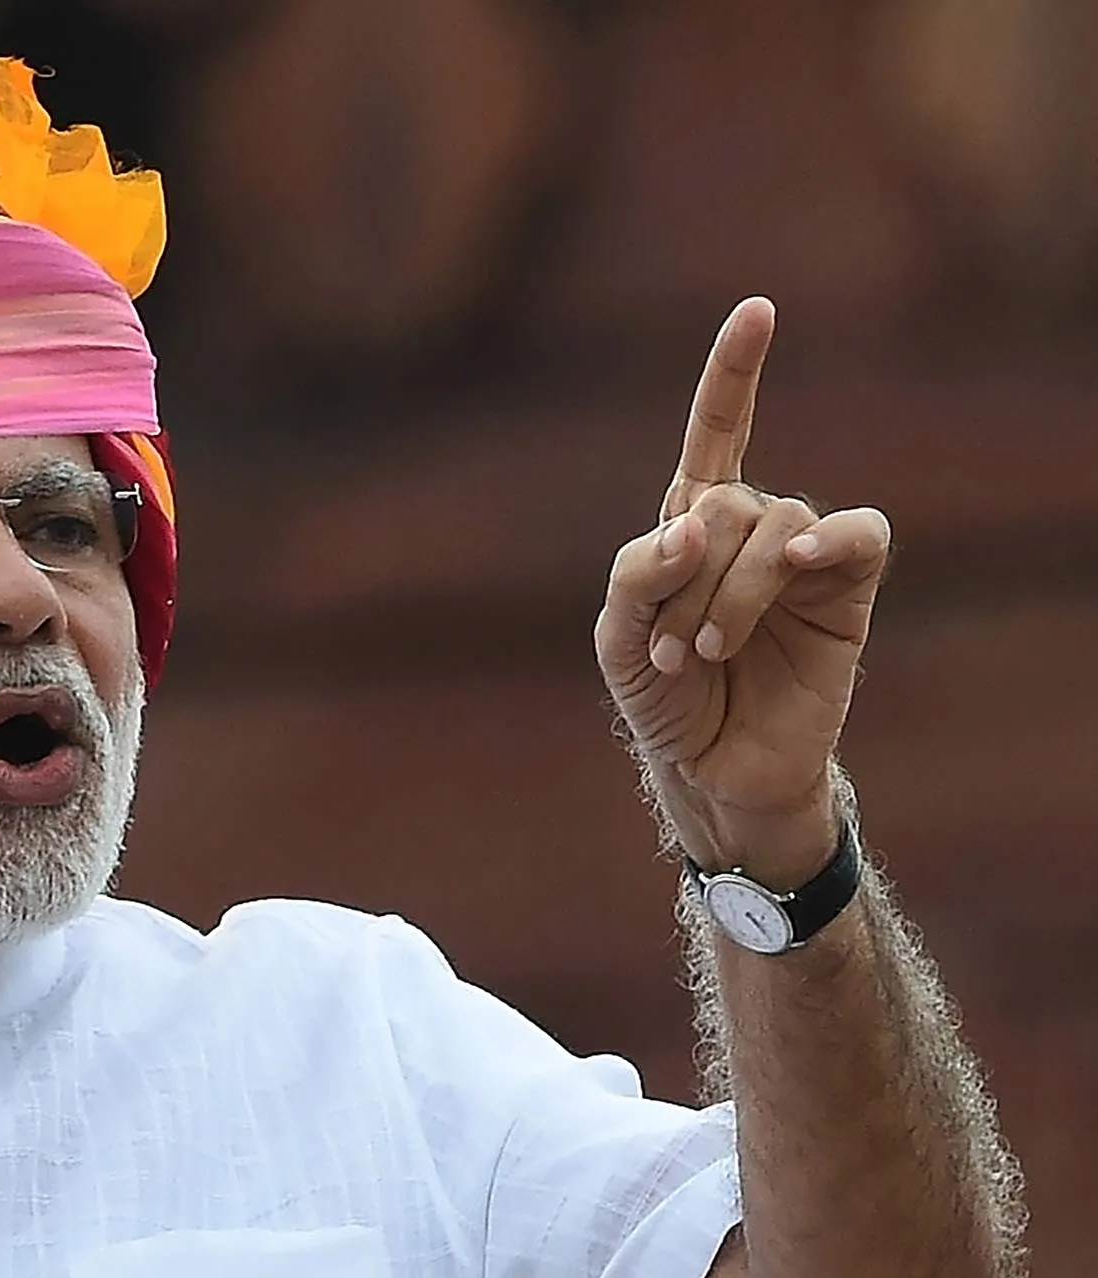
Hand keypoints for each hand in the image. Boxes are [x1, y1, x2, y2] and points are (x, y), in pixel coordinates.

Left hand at [595, 296, 890, 886]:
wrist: (710, 771)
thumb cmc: (662, 699)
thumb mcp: (619, 639)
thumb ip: (637, 572)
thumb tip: (693, 520)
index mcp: (691, 525)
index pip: (716, 434)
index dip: (735, 374)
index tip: (758, 310)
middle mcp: (750, 530)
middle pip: (726, 502)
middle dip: (687, 576)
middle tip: (672, 649)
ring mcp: (801, 560)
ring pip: (775, 525)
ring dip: (731, 591)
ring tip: (705, 652)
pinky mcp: (847, 593)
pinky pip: (855, 536)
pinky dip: (826, 541)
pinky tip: (800, 564)